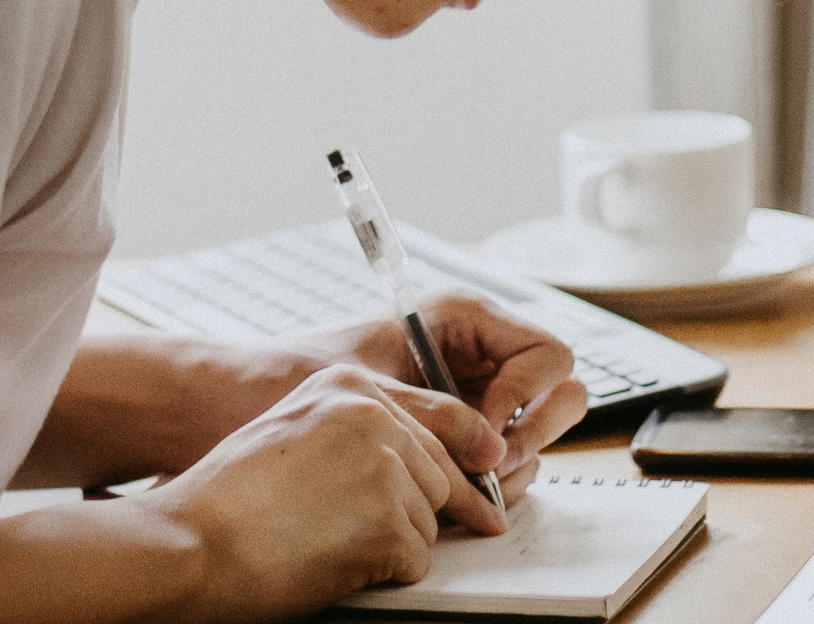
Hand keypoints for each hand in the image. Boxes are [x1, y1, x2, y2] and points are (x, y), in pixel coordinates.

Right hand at [137, 365, 470, 622]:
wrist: (189, 542)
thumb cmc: (227, 497)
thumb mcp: (291, 429)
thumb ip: (351, 430)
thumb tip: (411, 462)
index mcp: (350, 386)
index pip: (423, 434)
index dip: (422, 477)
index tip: (447, 497)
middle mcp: (375, 416)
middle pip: (435, 479)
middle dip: (405, 513)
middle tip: (354, 532)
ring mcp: (385, 468)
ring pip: (428, 524)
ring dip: (390, 545)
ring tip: (328, 542)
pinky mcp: (387, 523)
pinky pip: (415, 562)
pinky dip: (382, 575)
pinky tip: (334, 562)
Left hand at [301, 290, 588, 502]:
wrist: (251, 397)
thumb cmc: (298, 373)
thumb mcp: (370, 388)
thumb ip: (433, 415)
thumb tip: (492, 453)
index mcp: (466, 317)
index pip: (547, 355)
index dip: (524, 397)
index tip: (482, 434)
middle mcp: (481, 353)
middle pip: (562, 391)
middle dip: (535, 433)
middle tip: (491, 467)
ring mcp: (478, 394)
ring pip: (540, 432)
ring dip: (515, 465)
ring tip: (468, 487)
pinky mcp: (465, 432)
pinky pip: (509, 460)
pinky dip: (495, 483)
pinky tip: (454, 495)